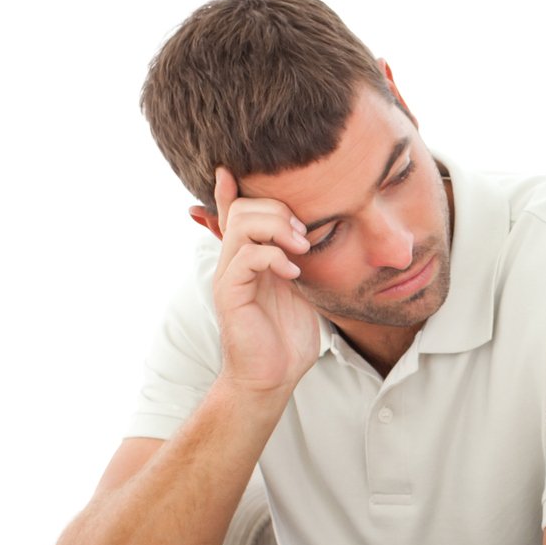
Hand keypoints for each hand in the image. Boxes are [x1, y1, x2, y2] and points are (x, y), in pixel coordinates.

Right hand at [208, 167, 322, 396]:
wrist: (273, 377)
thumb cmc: (288, 336)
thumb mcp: (302, 287)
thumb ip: (300, 259)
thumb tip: (315, 234)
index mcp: (249, 256)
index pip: (235, 212)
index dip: (233, 188)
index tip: (233, 166)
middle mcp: (234, 260)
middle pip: (243, 208)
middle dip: (278, 209)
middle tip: (306, 234)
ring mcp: (230, 275)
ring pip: (242, 225)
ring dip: (277, 227)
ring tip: (302, 248)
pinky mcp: (230, 293)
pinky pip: (246, 257)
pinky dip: (274, 257)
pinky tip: (293, 273)